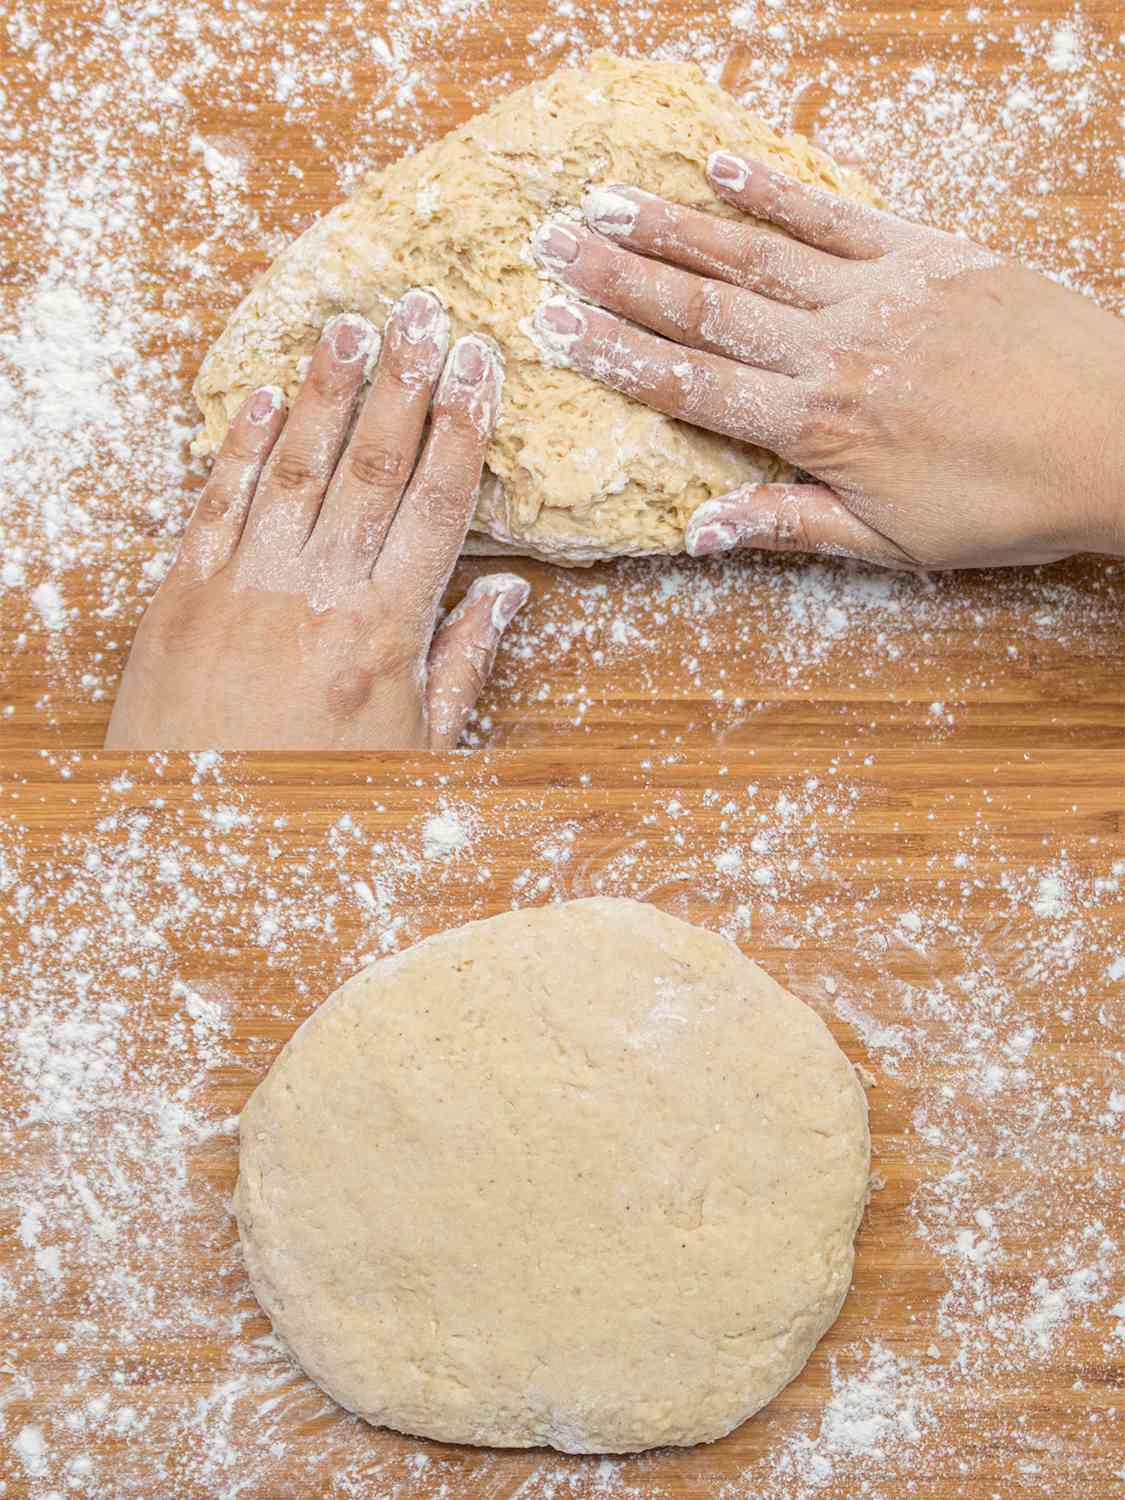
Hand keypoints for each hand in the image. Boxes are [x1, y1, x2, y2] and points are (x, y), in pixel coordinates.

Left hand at [106, 294, 528, 749]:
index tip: (479, 366)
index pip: (436, 505)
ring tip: (352, 326)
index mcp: (385, 631)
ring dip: (328, 392)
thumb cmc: (321, 793)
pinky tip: (269, 399)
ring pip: (296, 469)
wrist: (200, 825)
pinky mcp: (183, 594)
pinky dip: (243, 446)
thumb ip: (462, 663)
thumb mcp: (416, 747)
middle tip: (422, 311)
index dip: (462, 428)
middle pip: (372, 468)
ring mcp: (245, 586)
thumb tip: (508, 595)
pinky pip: (217, 503)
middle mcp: (318, 593)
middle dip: (402, 383)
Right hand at [531, 152, 1124, 568]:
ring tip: (605, 200)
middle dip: (619, 276)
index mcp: (817, 426)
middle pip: (703, 309)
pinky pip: (835, 215)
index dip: (614, 353)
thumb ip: (790, 525)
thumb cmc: (1007, 502)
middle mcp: (832, 350)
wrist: (1120, 437)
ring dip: (674, 227)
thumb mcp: (893, 542)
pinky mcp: (926, 254)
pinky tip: (723, 166)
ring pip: (754, 255)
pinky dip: (777, 192)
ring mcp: (878, 294)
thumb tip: (696, 530)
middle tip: (549, 242)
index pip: (691, 386)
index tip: (552, 324)